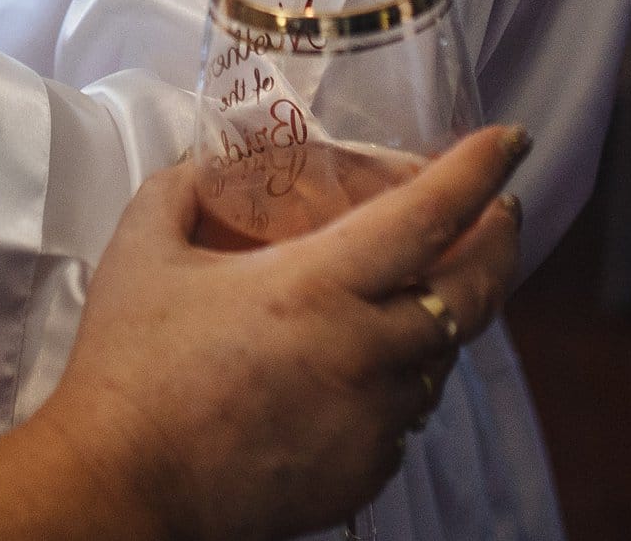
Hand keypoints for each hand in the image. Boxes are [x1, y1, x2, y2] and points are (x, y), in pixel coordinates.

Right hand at [0, 129, 528, 540]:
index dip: (477, 172)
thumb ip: (181, 189)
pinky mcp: (364, 472)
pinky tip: (364, 369)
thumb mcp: (142, 251)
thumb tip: (205, 164)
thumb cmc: (128, 368)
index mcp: (317, 285)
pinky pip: (404, 415)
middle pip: (472, 293)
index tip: (509, 141)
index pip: (428, 216)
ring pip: (439, 359)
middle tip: (502, 210)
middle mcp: (365, 352)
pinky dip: (398, 382)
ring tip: (421, 289)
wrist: (121, 488)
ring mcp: (373, 420)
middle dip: (498, 242)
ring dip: (442, 317)